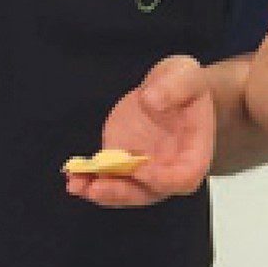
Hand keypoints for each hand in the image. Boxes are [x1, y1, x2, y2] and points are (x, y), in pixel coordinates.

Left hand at [65, 54, 216, 208]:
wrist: (168, 88)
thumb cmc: (184, 83)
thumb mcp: (185, 74)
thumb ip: (175, 86)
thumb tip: (152, 101)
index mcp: (194, 150)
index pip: (185, 177)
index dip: (163, 179)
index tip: (141, 168)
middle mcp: (170, 167)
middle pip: (150, 192)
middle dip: (122, 192)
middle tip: (97, 187)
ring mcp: (145, 168)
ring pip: (126, 192)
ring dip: (101, 192)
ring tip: (76, 184)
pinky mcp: (123, 163)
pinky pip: (108, 178)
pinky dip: (89, 180)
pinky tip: (73, 175)